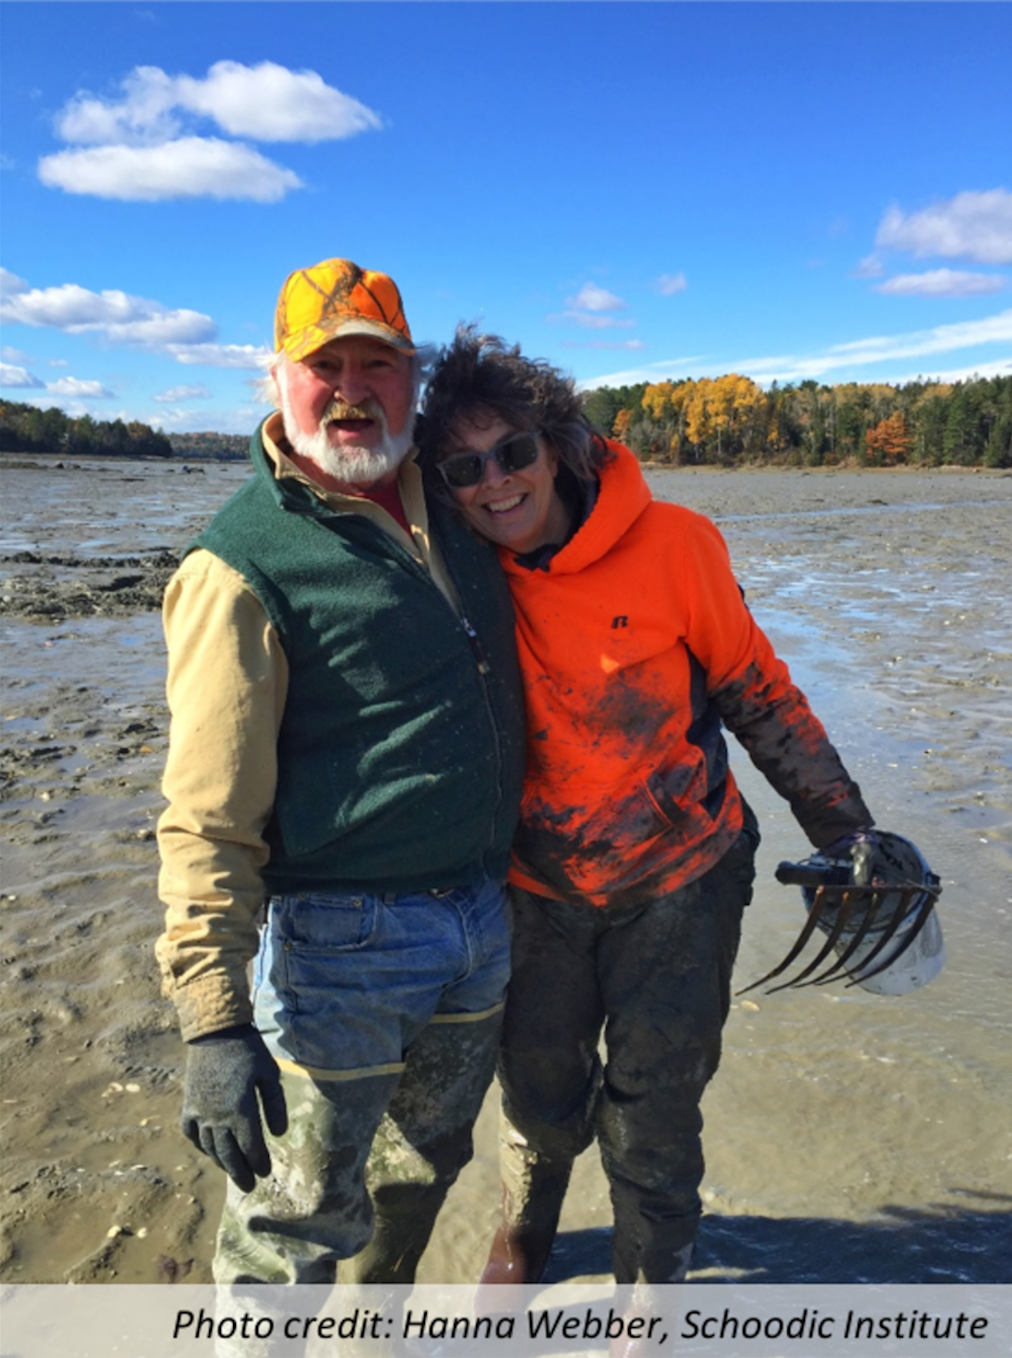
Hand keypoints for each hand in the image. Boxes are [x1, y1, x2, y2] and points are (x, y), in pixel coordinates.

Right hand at [181, 1025, 287, 1192]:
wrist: (215, 1032)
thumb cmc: (248, 1051)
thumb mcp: (269, 1074)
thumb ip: (275, 1105)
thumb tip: (279, 1135)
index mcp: (240, 1110)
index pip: (251, 1147)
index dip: (259, 1162)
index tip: (266, 1172)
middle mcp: (217, 1117)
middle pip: (229, 1154)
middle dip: (240, 1173)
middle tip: (249, 1187)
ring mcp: (200, 1112)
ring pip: (210, 1147)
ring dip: (222, 1162)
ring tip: (232, 1172)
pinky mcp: (189, 1105)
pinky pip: (192, 1133)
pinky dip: (200, 1145)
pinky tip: (209, 1149)